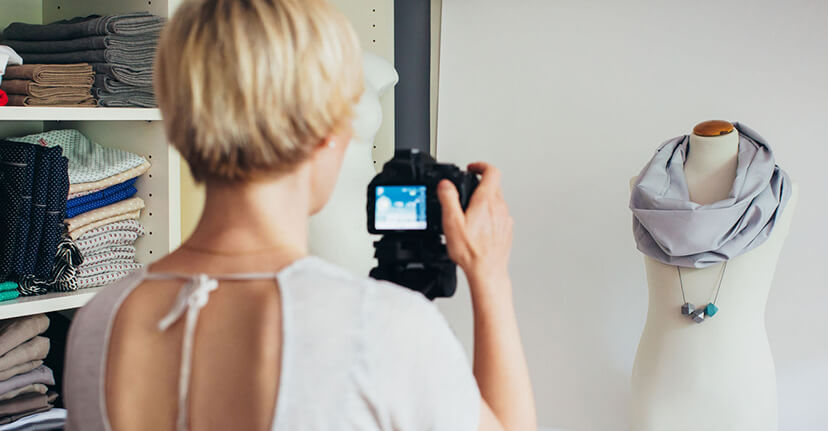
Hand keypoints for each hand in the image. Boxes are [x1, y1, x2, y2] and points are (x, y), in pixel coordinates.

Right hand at [438, 162, 513, 289]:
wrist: (487, 271)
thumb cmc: (471, 251)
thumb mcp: (452, 222)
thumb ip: (449, 199)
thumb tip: (446, 184)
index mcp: (486, 201)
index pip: (491, 171)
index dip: (481, 166)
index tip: (472, 168)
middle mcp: (499, 207)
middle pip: (494, 185)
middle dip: (480, 184)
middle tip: (468, 189)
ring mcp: (505, 219)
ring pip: (497, 200)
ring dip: (485, 200)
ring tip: (471, 210)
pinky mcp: (507, 230)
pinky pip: (499, 215)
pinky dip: (490, 214)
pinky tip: (479, 227)